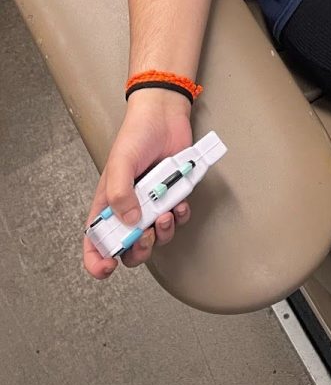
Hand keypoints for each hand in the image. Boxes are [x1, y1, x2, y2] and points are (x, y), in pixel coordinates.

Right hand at [83, 89, 193, 279]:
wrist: (165, 116)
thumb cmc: (137, 135)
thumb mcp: (121, 163)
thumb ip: (120, 193)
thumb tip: (130, 223)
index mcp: (108, 203)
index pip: (96, 240)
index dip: (97, 260)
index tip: (107, 268)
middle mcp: (129, 208)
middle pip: (129, 247)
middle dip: (138, 251)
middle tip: (144, 237)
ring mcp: (152, 203)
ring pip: (156, 237)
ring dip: (162, 233)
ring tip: (166, 214)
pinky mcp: (172, 195)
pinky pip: (177, 218)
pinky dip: (180, 216)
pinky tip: (180, 203)